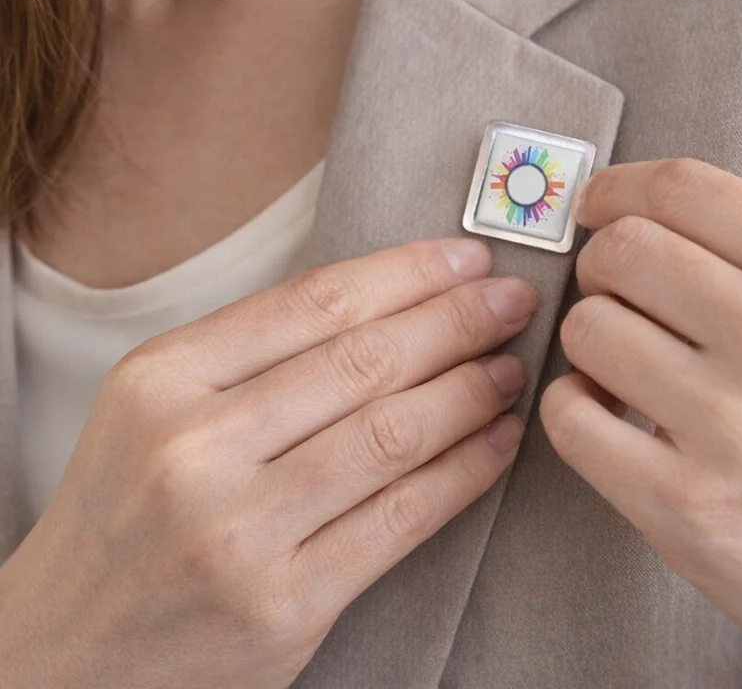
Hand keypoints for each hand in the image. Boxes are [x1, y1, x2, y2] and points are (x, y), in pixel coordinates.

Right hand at [0, 238, 535, 688]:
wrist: (64, 652)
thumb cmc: (129, 510)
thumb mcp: (158, 405)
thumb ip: (257, 351)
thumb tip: (394, 298)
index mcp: (163, 378)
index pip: (316, 301)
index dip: (409, 272)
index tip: (468, 256)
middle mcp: (195, 449)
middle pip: (365, 360)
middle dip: (459, 319)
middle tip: (513, 299)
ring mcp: (239, 534)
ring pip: (394, 433)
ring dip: (472, 390)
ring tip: (512, 365)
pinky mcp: (284, 608)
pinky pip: (402, 517)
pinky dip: (466, 470)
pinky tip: (500, 438)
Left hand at [541, 158, 741, 688]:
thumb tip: (633, 211)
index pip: (682, 187)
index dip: (617, 188)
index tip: (596, 207)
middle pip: (622, 249)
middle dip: (602, 268)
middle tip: (619, 298)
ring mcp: (733, 425)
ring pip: (586, 326)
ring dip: (591, 342)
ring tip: (626, 368)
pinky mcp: (687, 506)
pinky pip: (569, 415)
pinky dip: (575, 407)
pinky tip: (612, 418)